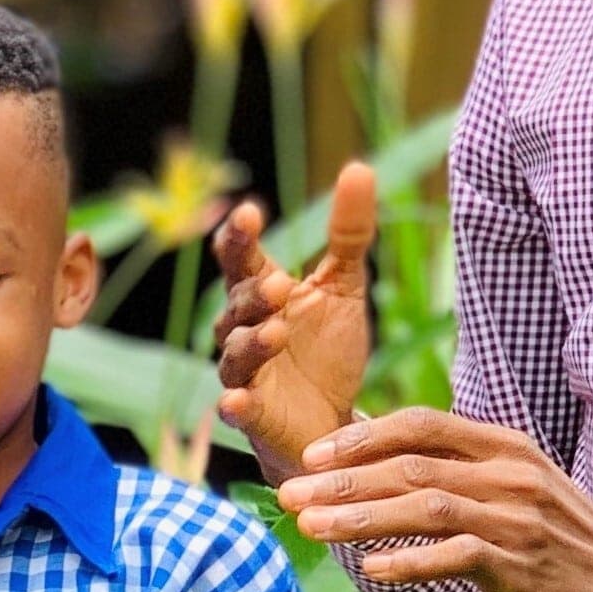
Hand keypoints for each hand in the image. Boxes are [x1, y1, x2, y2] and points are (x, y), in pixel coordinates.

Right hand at [211, 161, 378, 475]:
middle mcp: (243, 329)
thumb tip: (359, 167)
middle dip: (254, 293)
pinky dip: (234, 404)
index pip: (239, 257)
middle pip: (235, 303)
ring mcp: (245, 373)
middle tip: (279, 285)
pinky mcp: (252, 416)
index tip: (251, 213)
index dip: (239, 235)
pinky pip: (235, 407)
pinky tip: (236, 400)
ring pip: (234, 353)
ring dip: (252, 342)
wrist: (335, 423)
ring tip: (276, 332)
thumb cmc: (327, 352)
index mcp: (261, 292)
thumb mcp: (345, 287)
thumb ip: (347, 233)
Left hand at [279, 409, 592, 591]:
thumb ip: (458, 469)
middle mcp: (508, 474)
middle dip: (340, 480)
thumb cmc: (567, 541)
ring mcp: (517, 519)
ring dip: (359, 518)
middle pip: (407, 466)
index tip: (311, 455)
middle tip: (289, 496)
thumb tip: (381, 455)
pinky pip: (456, 556)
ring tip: (311, 528)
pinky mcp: (523, 564)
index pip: (419, 425)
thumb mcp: (518, 487)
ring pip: (422, 506)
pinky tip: (371, 569)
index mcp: (504, 447)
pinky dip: (409, 560)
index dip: (359, 437)